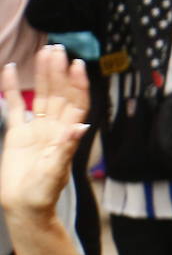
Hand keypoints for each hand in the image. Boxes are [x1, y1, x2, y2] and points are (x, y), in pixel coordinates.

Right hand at [0, 48, 89, 221]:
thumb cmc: (43, 193)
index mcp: (66, 136)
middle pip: (59, 94)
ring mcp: (36, 129)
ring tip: (43, 52)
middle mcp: (53, 129)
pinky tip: (9, 69)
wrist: (24, 205)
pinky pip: (15, 105)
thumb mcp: (56, 170)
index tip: (78, 65)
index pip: (76, 105)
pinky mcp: (17, 133)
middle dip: (59, 72)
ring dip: (42, 75)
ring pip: (40, 95)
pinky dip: (11, 87)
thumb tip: (80, 127)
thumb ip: (66, 148)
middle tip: (58, 49)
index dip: (78, 85)